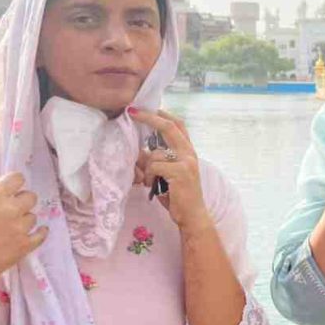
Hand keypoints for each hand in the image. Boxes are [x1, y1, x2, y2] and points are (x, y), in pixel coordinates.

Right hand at [0, 173, 47, 298]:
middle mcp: (9, 210)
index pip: (16, 178)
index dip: (14, 183)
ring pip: (33, 217)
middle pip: (30, 197)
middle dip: (21, 201)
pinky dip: (40, 233)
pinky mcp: (24, 246)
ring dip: (24, 219)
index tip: (10, 189)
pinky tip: (38, 232)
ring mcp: (19, 229)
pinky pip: (41, 235)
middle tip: (10, 210)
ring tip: (11, 228)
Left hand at [128, 108, 212, 233]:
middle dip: (149, 117)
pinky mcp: (180, 172)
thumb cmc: (178, 195)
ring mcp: (186, 161)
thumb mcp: (167, 174)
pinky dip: (149, 176)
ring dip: (147, 167)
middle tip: (132, 111)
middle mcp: (189, 153)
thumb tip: (139, 150)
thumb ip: (158, 160)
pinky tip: (152, 186)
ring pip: (155, 153)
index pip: (177, 125)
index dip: (162, 115)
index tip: (145, 109)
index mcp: (188, 151)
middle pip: (169, 127)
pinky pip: (154, 166)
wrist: (192, 215)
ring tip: (150, 181)